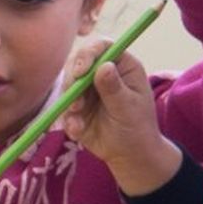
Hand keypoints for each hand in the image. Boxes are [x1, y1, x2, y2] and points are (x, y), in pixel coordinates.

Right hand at [61, 42, 180, 194]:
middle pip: (78, 62)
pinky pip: (64, 107)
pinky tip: (78, 131)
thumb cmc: (138, 128)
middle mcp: (103, 73)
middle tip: (77, 102)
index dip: (88, 54)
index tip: (80, 71)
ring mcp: (88, 89)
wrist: (130, 155)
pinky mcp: (77, 106)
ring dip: (69, 101)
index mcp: (122, 66)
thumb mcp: (129, 108)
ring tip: (78, 120)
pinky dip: (69, 119)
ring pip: (67, 84)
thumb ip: (114, 89)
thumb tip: (104, 66)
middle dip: (72, 81)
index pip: (102, 47)